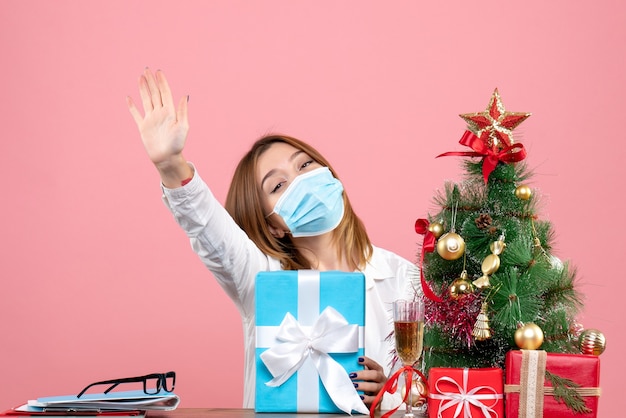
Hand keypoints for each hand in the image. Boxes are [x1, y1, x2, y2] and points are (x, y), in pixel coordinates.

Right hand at [127, 68, 191, 183]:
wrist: (167, 158)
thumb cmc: (177, 144)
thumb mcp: (183, 127)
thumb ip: (182, 111)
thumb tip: (185, 96)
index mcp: (170, 112)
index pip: (165, 93)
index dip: (162, 82)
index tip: (158, 71)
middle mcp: (160, 113)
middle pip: (155, 93)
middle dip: (151, 81)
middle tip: (147, 69)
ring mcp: (151, 119)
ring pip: (146, 100)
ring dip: (143, 89)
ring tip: (140, 77)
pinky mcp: (143, 127)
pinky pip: (136, 114)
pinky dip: (132, 106)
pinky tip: (129, 98)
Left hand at [350, 356, 386, 407]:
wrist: (369, 397)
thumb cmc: (366, 382)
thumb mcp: (364, 375)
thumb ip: (359, 369)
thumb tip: (348, 365)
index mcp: (378, 370)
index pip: (374, 364)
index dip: (367, 361)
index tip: (358, 359)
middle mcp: (381, 379)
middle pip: (375, 375)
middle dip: (363, 374)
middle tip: (352, 375)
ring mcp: (381, 389)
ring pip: (374, 387)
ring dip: (363, 385)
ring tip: (354, 385)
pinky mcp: (379, 399)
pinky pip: (374, 399)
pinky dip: (367, 398)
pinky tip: (360, 397)